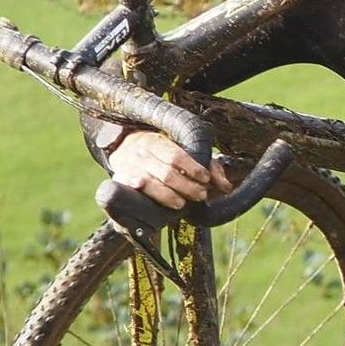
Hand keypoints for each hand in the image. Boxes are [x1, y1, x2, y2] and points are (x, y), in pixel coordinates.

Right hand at [104, 129, 232, 210]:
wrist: (126, 152)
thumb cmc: (164, 156)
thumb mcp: (187, 156)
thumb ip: (210, 168)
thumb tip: (226, 186)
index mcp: (157, 141)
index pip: (176, 155)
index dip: (193, 169)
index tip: (205, 179)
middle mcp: (140, 150)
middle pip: (166, 172)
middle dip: (186, 186)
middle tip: (201, 195)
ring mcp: (127, 164)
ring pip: (149, 182)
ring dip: (167, 195)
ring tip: (182, 204)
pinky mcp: (118, 178)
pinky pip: (124, 183)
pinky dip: (133, 185)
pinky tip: (140, 187)